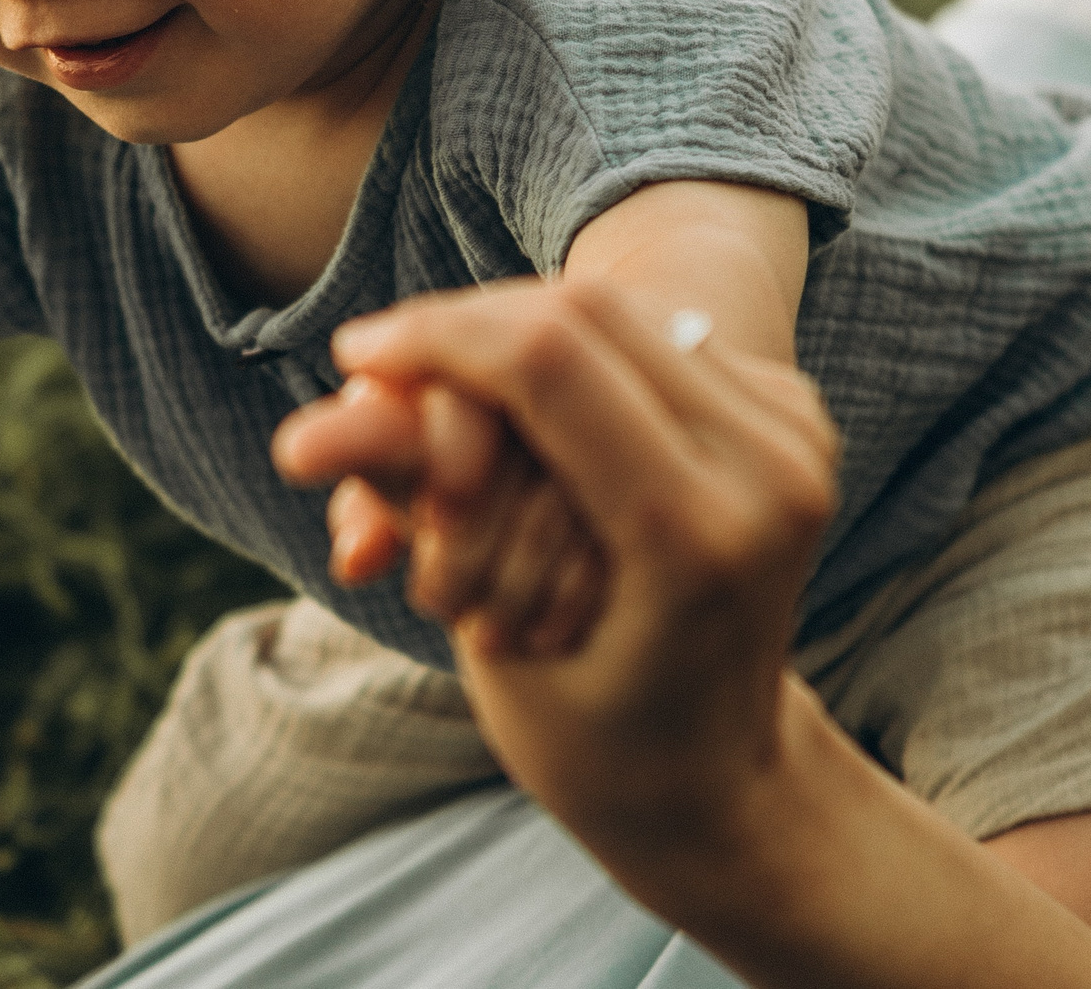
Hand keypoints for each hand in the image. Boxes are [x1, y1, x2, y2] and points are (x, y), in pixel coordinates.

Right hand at [280, 278, 839, 881]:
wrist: (726, 781)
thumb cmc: (593, 736)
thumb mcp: (490, 623)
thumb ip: (416, 507)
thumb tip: (298, 438)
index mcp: (700, 535)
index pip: (552, 361)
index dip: (438, 339)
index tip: (354, 358)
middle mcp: (769, 467)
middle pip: (582, 312)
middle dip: (465, 330)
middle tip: (378, 370)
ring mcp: (792, 431)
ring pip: (614, 309)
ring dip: (509, 336)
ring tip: (442, 395)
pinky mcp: (789, 412)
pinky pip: (648, 334)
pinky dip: (563, 353)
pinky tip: (516, 405)